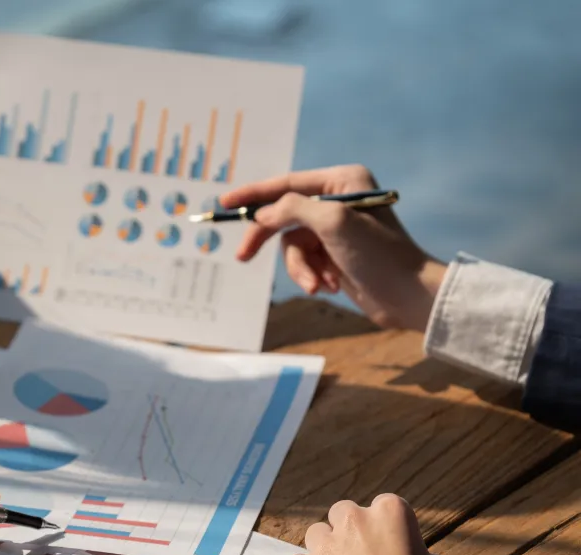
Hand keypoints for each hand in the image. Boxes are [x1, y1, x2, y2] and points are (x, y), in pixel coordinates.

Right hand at [222, 164, 448, 330]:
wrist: (408, 295)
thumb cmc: (377, 253)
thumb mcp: (332, 222)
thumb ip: (292, 209)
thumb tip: (263, 214)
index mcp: (343, 181)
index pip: (287, 183)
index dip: (254, 194)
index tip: (225, 203)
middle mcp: (338, 200)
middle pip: (283, 215)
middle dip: (268, 239)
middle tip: (243, 256)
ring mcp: (335, 229)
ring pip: (291, 245)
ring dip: (302, 267)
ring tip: (319, 283)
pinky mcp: (334, 254)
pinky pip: (304, 262)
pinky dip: (312, 275)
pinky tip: (331, 286)